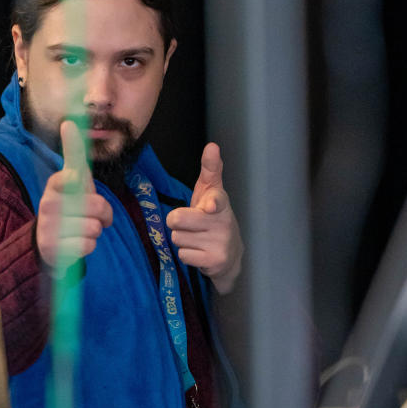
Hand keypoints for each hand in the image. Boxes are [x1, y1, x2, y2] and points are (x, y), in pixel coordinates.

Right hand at [36, 121, 113, 270]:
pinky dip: (88, 246)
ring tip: (83, 229)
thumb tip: (68, 122)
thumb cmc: (68, 205)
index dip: (81, 184)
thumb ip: (74, 153)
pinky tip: (76, 243)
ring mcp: (49, 228)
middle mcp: (48, 204)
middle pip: (97, 206)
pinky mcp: (54, 250)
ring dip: (95, 231)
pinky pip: (88, 246)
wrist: (47, 241)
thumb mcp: (72, 179)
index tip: (76, 185)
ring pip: (94, 228)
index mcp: (55, 185)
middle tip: (93, 216)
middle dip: (103, 214)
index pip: (73, 178)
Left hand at [166, 143, 243, 293]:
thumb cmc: (213, 217)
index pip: (215, 200)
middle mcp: (223, 222)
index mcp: (220, 202)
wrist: (230, 253)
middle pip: (176, 219)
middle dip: (176, 223)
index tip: (209, 207)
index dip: (210, 203)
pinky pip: (182, 255)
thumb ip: (210, 169)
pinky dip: (186, 255)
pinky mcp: (215, 261)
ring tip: (197, 239)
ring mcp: (220, 243)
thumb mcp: (211, 192)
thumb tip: (212, 146)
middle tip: (190, 224)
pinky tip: (199, 252)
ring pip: (177, 238)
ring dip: (182, 240)